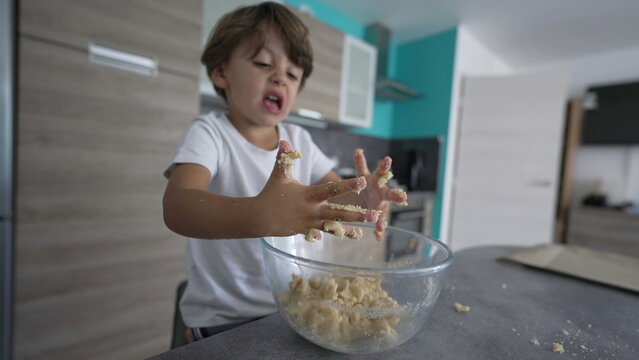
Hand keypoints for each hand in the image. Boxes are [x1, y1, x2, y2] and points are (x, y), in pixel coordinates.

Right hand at [255, 141, 379, 239]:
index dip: (348, 186)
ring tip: (363, 232)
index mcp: (308, 195)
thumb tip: (284, 140)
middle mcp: (312, 210)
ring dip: (349, 229)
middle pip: (338, 213)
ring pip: (333, 226)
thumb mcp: (279, 175)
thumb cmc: (270, 194)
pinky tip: (351, 236)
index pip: (331, 190)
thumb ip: (285, 158)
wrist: (259, 217)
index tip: (363, 182)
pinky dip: (335, 234)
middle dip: (357, 214)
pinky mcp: (307, 231)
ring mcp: (310, 223)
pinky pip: (323, 233)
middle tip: (374, 215)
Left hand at [353, 149, 407, 238]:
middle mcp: (382, 193)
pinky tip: (378, 236)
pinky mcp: (378, 214)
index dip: (384, 167)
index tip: (388, 159)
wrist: (366, 197)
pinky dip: (379, 229)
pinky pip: (379, 222)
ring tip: (382, 226)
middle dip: (396, 196)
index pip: (380, 172)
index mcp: (377, 181)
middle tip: (403, 197)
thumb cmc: (366, 184)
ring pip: (384, 212)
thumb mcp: (362, 173)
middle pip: (390, 194)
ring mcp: (381, 205)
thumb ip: (360, 162)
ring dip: (384, 219)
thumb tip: (358, 150)